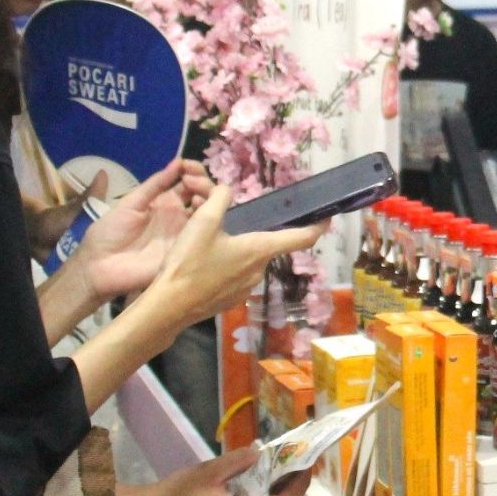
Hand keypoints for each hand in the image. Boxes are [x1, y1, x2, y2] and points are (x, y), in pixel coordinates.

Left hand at [65, 161, 212, 300]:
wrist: (100, 265)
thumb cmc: (110, 232)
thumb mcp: (131, 202)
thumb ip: (155, 184)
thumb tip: (178, 162)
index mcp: (165, 202)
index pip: (188, 182)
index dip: (192, 170)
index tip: (187, 165)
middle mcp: (179, 216)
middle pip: (202, 195)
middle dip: (203, 182)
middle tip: (192, 179)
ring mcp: (185, 234)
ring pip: (209, 213)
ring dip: (209, 198)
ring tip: (197, 192)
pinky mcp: (187, 251)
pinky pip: (204, 236)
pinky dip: (209, 222)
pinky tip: (202, 212)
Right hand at [125, 185, 325, 330]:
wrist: (169, 305)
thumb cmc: (189, 262)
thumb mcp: (202, 222)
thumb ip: (219, 199)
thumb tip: (226, 190)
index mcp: (259, 250)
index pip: (301, 238)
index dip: (317, 226)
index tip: (327, 218)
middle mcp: (259, 270)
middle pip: (267, 245)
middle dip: (253, 231)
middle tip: (227, 221)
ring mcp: (246, 288)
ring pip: (249, 259)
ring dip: (238, 248)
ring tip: (209, 242)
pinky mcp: (232, 299)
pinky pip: (236, 274)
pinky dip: (227, 265)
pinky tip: (204, 262)